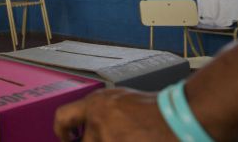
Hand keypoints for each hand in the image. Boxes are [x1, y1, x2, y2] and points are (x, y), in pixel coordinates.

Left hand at [54, 88, 176, 141]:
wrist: (178, 117)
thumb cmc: (152, 108)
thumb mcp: (118, 100)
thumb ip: (99, 114)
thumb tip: (85, 129)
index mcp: (96, 104)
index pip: (63, 117)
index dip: (60, 131)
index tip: (66, 138)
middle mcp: (98, 120)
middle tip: (109, 138)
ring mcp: (110, 137)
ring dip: (111, 141)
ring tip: (130, 135)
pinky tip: (135, 138)